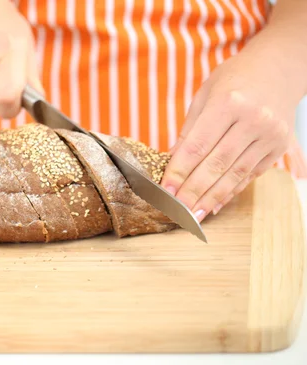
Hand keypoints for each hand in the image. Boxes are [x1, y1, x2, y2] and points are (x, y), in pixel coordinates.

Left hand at [160, 31, 306, 221]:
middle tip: (176, 209)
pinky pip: (251, 174)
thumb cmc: (233, 79)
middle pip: (216, 164)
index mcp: (228, 103)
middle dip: (193, 191)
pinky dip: (232, 191)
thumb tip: (171, 163)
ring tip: (194, 215)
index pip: (197, 146)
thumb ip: (189, 130)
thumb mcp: (204, 95)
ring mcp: (270, 134)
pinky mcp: (279, 146)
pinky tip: (215, 204)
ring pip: (235, 173)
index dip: (179, 172)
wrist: (277, 68)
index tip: (165, 190)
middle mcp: (253, 119)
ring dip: (212, 198)